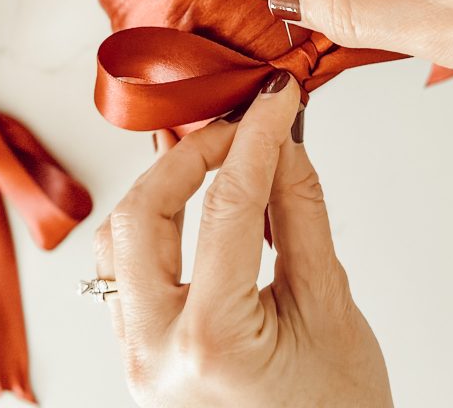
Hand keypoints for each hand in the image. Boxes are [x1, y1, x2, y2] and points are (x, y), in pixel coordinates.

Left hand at [94, 72, 393, 407]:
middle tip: (244, 125)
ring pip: (119, 239)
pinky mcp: (137, 353)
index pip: (229, 207)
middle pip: (144, 213)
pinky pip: (124, 271)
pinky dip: (156, 224)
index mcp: (210, 343)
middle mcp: (153, 350)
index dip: (257, 138)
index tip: (278, 97)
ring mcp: (135, 356)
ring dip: (164, 186)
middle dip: (193, 154)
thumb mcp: (333, 309)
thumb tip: (283, 145)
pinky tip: (195, 208)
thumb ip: (302, 216)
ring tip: (219, 160)